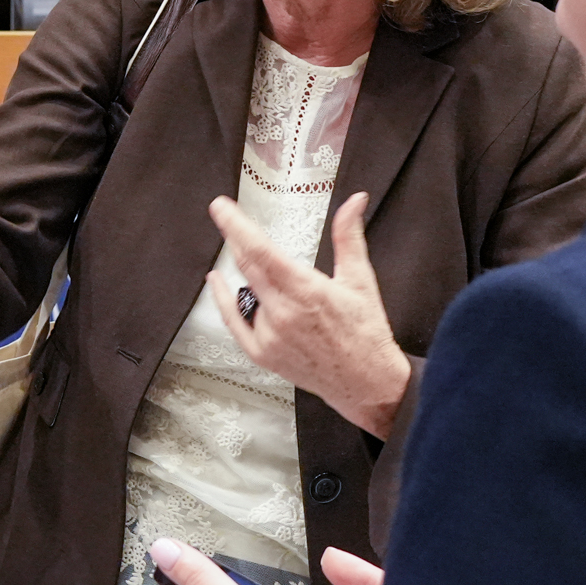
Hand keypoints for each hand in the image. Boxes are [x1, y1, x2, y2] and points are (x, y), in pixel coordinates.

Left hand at [209, 192, 411, 436]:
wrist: (367, 383)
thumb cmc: (366, 333)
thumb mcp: (360, 279)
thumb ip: (348, 236)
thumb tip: (354, 201)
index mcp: (307, 290)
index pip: (260, 251)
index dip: (236, 226)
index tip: (221, 207)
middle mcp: (284, 313)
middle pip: (246, 266)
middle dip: (233, 238)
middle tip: (225, 216)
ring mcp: (270, 335)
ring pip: (243, 292)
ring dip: (244, 272)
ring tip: (250, 259)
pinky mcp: (263, 354)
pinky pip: (234, 322)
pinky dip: (223, 300)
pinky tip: (218, 282)